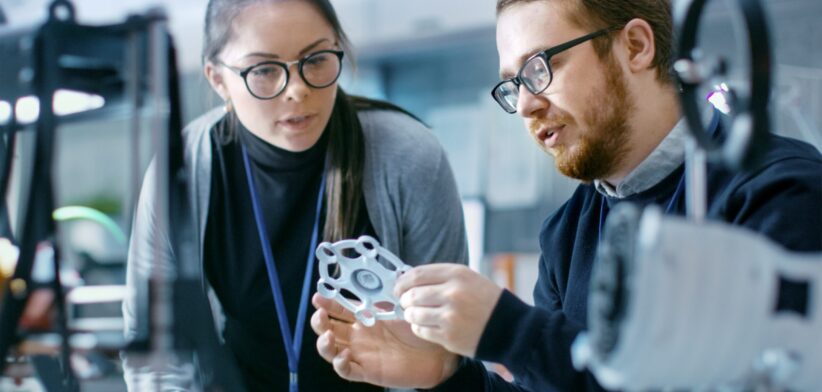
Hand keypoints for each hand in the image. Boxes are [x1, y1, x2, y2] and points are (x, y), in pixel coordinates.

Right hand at [310, 293, 458, 388]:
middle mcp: (358, 336)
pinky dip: (340, 364)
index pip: (337, 309)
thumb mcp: (398, 306)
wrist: (435, 351)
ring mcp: (361, 354)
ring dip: (324, 344)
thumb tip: (370, 274)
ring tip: (328, 336)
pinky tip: (345, 356)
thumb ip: (383, 294)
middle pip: (328, 330)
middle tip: (321, 315)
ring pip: (331, 352)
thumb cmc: (417, 326)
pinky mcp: (368, 371)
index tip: (318, 297)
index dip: (325, 303)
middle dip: (319, 322)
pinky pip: (347, 371)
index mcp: (363, 318)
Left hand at [395, 263, 502, 356]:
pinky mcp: (449, 336)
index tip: (398, 287)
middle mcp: (453, 293)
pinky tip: (426, 325)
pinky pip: (421, 330)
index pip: (417, 274)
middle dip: (405, 299)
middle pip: (413, 294)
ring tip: (416, 315)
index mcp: (458, 274)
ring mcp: (450, 316)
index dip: (403, 281)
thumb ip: (441, 277)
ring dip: (410, 315)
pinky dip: (419, 328)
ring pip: (414, 314)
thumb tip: (409, 279)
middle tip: (406, 302)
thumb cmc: (487, 302)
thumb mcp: (469, 279)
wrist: (510, 328)